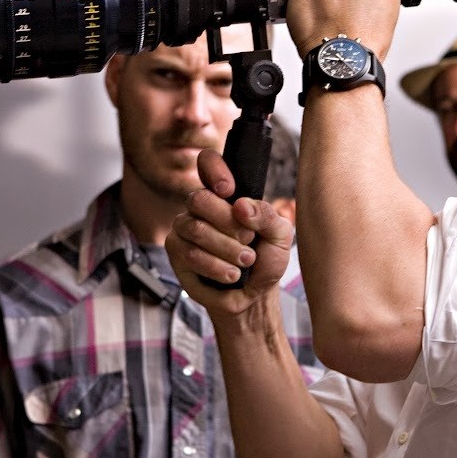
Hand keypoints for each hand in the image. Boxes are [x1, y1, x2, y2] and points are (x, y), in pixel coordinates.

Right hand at [167, 150, 293, 318]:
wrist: (255, 294)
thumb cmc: (266, 259)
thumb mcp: (280, 236)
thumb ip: (267, 215)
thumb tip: (241, 205)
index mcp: (224, 194)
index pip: (207, 163)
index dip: (214, 169)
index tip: (230, 190)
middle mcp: (200, 207)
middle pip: (199, 199)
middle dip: (228, 223)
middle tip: (248, 239)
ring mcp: (184, 229)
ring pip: (196, 230)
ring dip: (227, 249)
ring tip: (245, 261)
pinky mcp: (177, 254)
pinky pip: (191, 255)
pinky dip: (217, 267)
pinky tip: (232, 275)